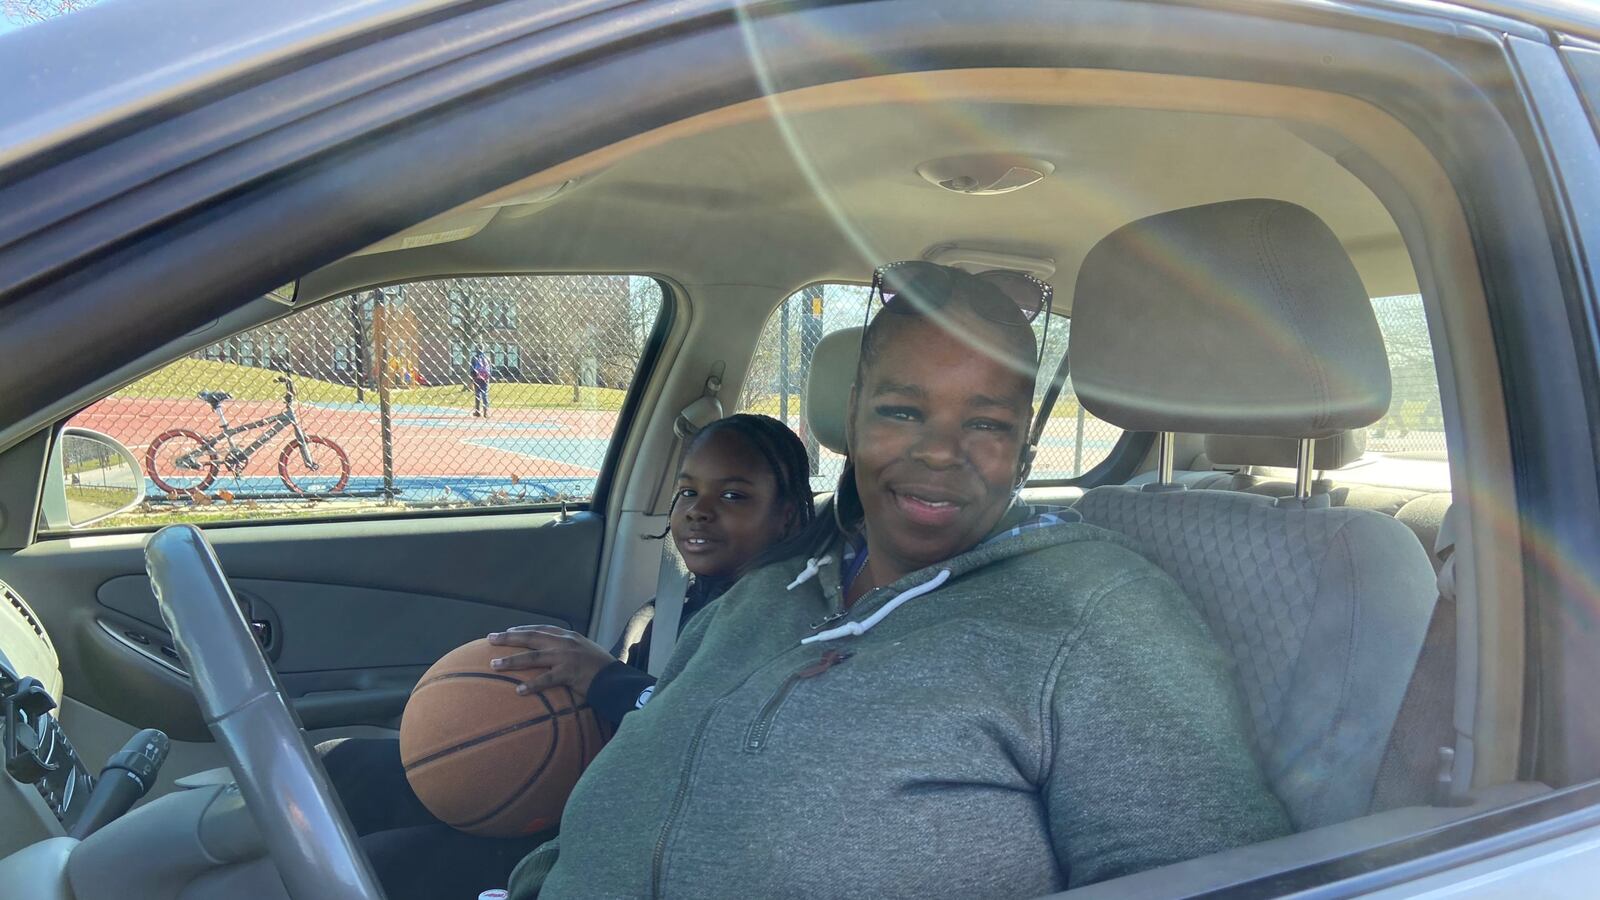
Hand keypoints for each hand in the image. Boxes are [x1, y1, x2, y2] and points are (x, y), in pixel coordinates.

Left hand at [486, 625, 616, 701]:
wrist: (617, 679)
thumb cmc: (601, 668)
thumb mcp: (585, 650)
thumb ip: (569, 649)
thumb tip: (553, 653)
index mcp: (568, 636)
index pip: (541, 629)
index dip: (522, 629)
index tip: (507, 631)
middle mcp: (565, 643)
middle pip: (531, 637)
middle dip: (508, 638)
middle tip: (490, 639)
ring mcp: (566, 657)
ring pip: (533, 657)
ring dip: (512, 661)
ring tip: (494, 665)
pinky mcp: (569, 673)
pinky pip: (546, 679)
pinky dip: (532, 685)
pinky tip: (518, 691)